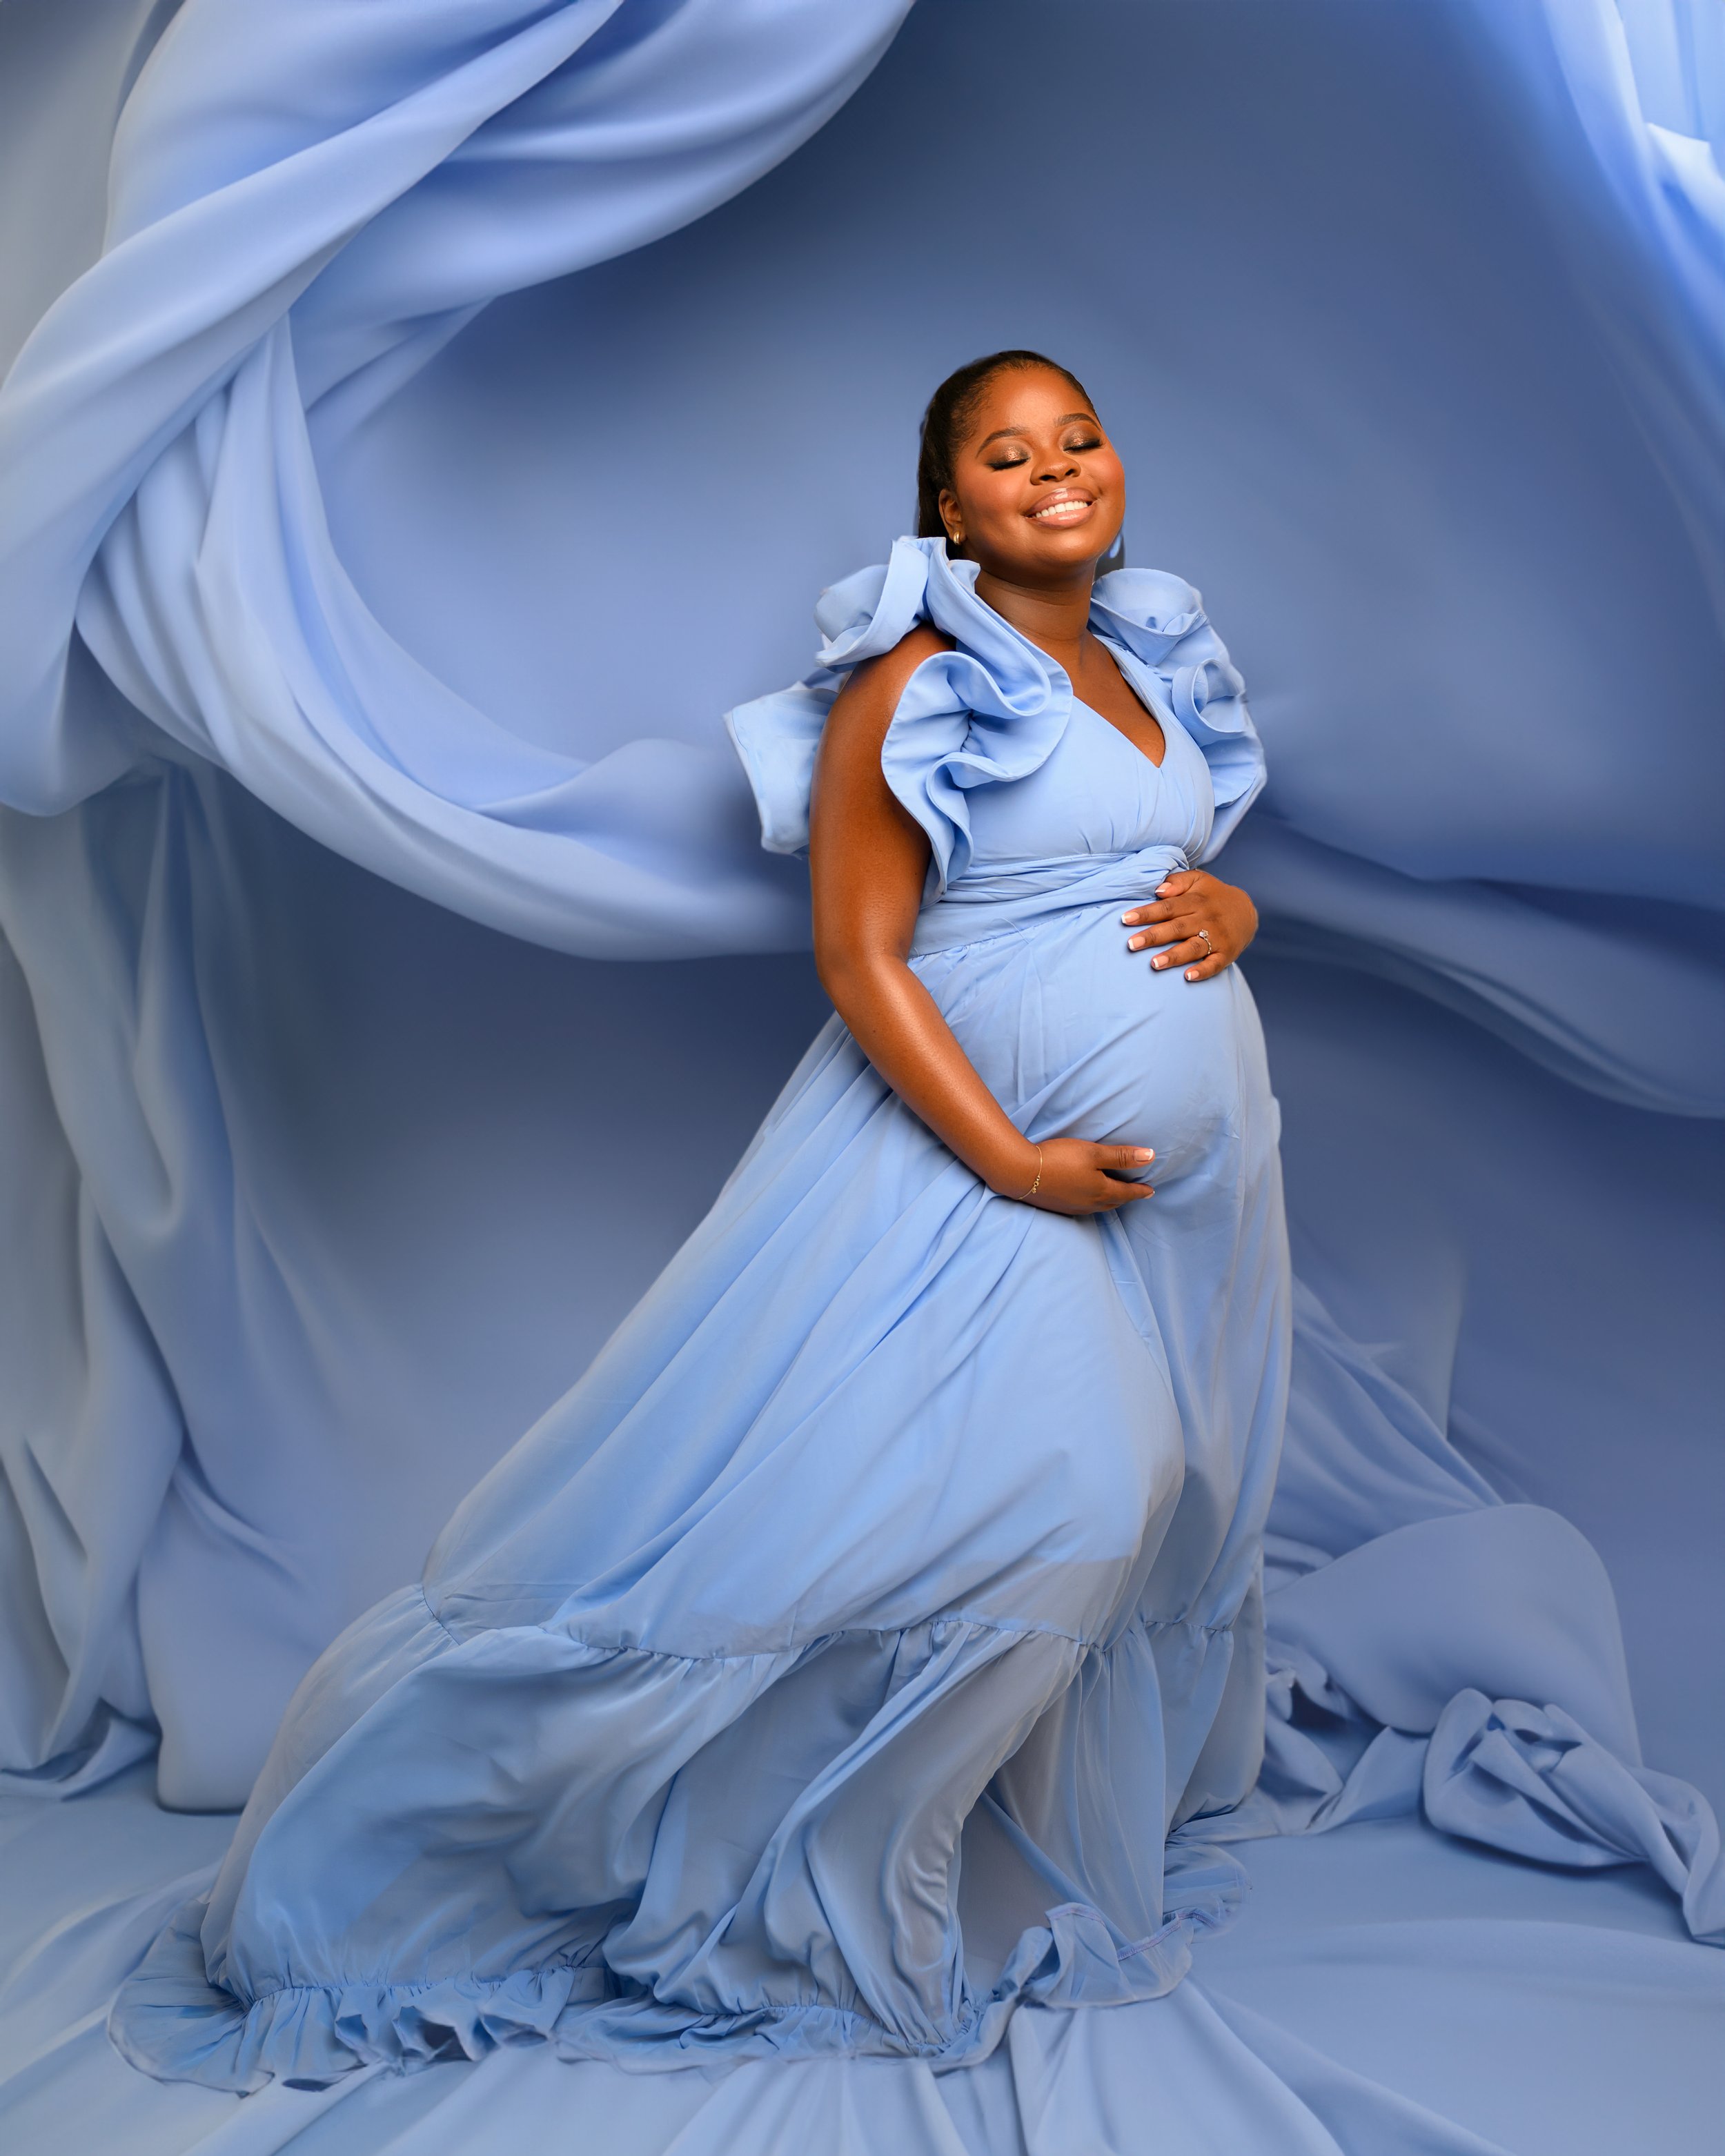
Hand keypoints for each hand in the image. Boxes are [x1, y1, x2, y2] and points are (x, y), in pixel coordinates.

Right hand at [988, 1138, 1154, 1215]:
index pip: (1128, 1192)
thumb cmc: (1058, 1158)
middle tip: (1135, 1194)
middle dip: (1126, 1198)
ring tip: (1115, 1196)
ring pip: (1099, 1207)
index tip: (1151, 1190)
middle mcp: (1090, 1203)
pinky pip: (1084, 1208)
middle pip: (1114, 1202)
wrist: (1020, 1173)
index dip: (1141, 1191)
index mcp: (1101, 1190)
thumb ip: (1121, 1156)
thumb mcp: (1093, 1152)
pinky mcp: (1059, 1207)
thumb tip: (1150, 1156)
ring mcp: (1073, 1207)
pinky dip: (1093, 1203)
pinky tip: (1087, 1198)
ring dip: (1110, 1202)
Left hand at [1123, 870, 1256, 981]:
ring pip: (1193, 947)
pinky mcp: (1226, 954)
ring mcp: (1217, 937)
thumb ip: (1177, 882)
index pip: (1167, 906)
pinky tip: (1188, 977)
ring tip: (1154, 964)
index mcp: (1196, 900)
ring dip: (1174, 956)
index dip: (1147, 913)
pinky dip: (1203, 971)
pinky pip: (1215, 964)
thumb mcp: (1198, 881)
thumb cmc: (1212, 896)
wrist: (1246, 911)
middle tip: (1131, 944)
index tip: (1126, 919)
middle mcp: (1206, 919)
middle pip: (1177, 927)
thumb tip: (1158, 890)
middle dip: (1154, 936)